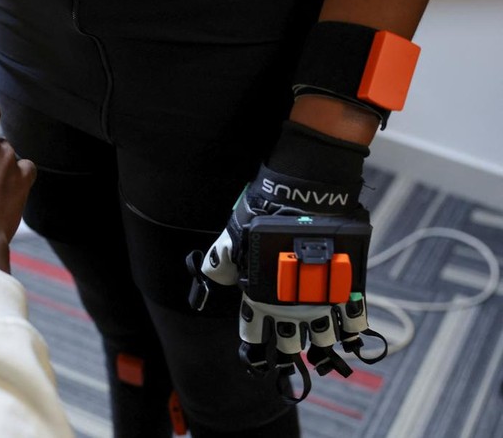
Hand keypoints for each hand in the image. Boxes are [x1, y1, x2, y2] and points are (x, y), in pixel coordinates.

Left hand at [186, 120, 384, 402]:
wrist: (302, 200)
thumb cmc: (262, 218)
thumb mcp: (231, 242)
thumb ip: (218, 266)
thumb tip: (203, 283)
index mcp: (260, 300)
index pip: (253, 335)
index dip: (253, 345)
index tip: (255, 355)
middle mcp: (290, 308)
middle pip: (289, 347)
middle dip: (286, 354)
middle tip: (285, 358)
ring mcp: (321, 301)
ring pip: (322, 340)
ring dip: (319, 346)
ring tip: (318, 350)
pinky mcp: (347, 289)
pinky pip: (355, 322)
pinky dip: (354, 333)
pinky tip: (350, 338)